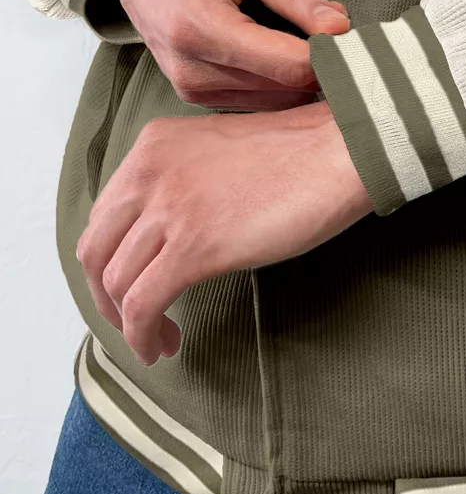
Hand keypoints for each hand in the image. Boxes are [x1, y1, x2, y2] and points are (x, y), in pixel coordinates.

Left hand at [75, 99, 373, 365]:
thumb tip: (173, 232)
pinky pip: (143, 304)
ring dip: (128, 323)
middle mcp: (148, 172)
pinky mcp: (194, 246)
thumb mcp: (219, 151)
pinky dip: (142, 335)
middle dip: (107, 295)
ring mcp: (168, 208)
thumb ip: (184, 179)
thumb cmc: (299, 153)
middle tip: (135, 320)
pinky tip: (163, 347)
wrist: (340, 151)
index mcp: (153, 146)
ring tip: (158, 341)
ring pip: (115, 282)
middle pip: (96, 249)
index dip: (112, 259)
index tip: (135, 283)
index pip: (105, 214)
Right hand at [104, 0, 350, 109]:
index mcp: (199, 28)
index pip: (288, 66)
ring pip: (275, 100)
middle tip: (336, 26)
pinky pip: (257, 99)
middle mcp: (191, 70)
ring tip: (307, 30)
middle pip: (286, 88)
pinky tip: (283, 46)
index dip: (332, 55)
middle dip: (321, 62)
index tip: (354, 37)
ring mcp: (191, 87)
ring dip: (301, 73)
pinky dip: (280, 79)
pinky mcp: (196, 94)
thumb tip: (340, 28)